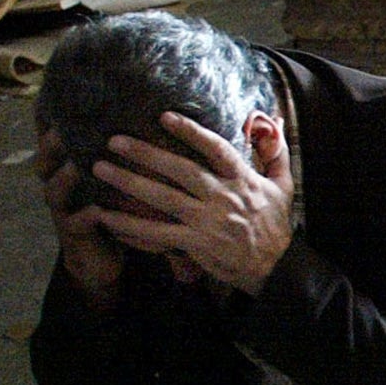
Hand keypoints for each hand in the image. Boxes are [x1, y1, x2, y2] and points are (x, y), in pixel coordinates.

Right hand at [37, 127, 124, 309]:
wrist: (102, 256)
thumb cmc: (112, 208)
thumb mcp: (112, 178)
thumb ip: (116, 153)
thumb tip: (141, 116)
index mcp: (66, 168)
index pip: (52, 140)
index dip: (48, 121)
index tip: (53, 98)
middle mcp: (59, 185)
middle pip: (45, 160)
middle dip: (52, 144)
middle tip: (63, 129)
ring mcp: (63, 210)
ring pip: (55, 190)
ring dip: (65, 177)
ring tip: (76, 166)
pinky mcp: (74, 234)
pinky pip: (76, 223)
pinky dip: (86, 216)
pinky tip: (96, 211)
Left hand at [85, 111, 295, 295]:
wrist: (276, 268)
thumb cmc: (275, 225)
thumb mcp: (284, 187)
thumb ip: (277, 154)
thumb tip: (277, 122)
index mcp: (243, 180)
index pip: (216, 148)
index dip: (190, 131)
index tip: (164, 116)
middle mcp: (223, 197)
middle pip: (180, 170)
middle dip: (145, 153)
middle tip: (114, 141)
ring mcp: (208, 221)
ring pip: (162, 198)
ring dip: (129, 182)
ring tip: (101, 170)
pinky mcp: (197, 243)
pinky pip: (157, 233)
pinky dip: (130, 225)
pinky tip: (107, 216)